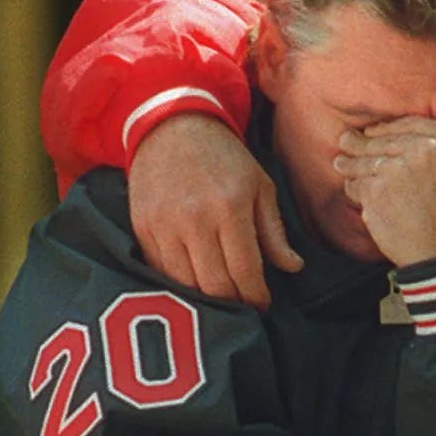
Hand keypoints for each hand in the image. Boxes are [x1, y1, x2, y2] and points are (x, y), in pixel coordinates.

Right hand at [129, 114, 302, 308]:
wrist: (172, 127)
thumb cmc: (225, 159)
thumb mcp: (260, 187)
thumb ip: (275, 231)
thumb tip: (293, 267)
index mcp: (230, 208)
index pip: (245, 270)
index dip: (256, 296)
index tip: (263, 305)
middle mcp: (194, 220)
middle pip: (214, 285)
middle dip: (233, 303)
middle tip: (244, 308)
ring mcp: (163, 225)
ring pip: (185, 284)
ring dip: (206, 299)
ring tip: (222, 300)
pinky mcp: (142, 228)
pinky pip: (160, 271)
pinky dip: (179, 284)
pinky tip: (195, 284)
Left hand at [335, 118, 435, 266]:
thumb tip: (422, 143)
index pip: (411, 124)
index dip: (388, 127)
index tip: (374, 131)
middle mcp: (424, 150)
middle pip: (383, 140)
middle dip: (362, 142)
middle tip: (347, 141)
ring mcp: (397, 168)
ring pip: (365, 159)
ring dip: (350, 163)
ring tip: (341, 163)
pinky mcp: (376, 190)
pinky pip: (356, 183)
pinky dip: (353, 188)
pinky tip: (353, 190)